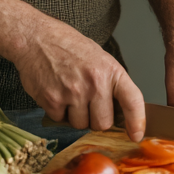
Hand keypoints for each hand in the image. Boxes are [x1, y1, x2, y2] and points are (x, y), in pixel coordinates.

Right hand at [13, 16, 146, 140]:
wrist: (37, 38)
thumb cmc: (69, 46)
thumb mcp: (99, 58)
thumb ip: (110, 83)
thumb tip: (120, 111)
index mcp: (111, 70)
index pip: (132, 100)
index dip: (137, 121)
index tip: (136, 135)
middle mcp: (95, 82)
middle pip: (102, 123)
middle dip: (95, 120)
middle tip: (87, 104)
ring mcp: (73, 92)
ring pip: (80, 125)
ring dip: (75, 116)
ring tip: (69, 94)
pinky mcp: (52, 100)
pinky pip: (60, 120)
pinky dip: (58, 112)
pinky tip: (56, 93)